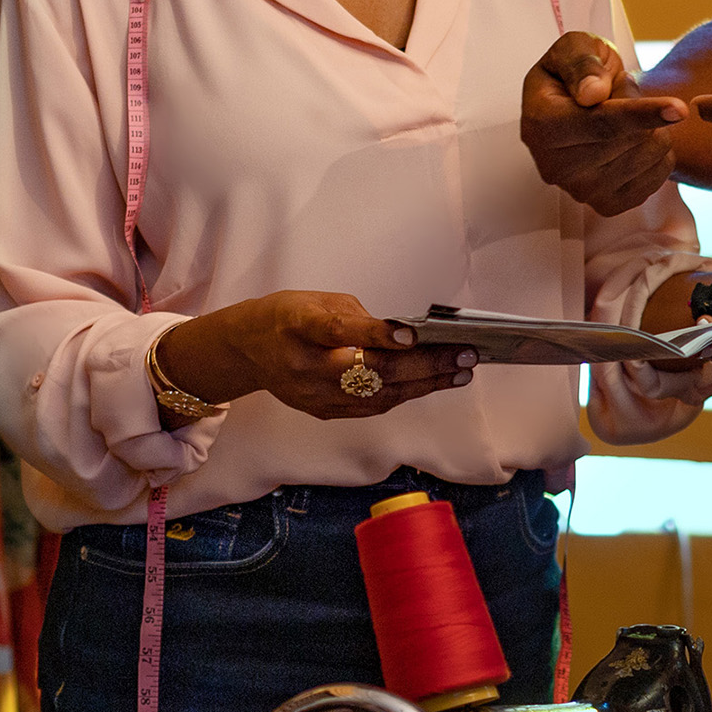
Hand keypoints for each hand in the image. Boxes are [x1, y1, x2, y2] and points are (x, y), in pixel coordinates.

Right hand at [157, 292, 475, 421]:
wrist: (246, 351)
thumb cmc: (287, 316)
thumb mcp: (316, 300)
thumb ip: (359, 318)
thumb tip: (407, 335)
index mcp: (298, 327)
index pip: (339, 333)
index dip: (376, 335)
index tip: (412, 334)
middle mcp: (306, 367)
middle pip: (371, 371)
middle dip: (425, 364)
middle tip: (465, 354)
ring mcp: (315, 396)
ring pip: (379, 394)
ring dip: (426, 383)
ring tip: (462, 370)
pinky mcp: (324, 411)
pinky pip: (372, 406)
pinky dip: (406, 394)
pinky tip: (434, 382)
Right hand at [522, 31, 687, 215]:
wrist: (576, 105)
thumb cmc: (576, 71)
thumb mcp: (574, 47)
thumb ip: (581, 63)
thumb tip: (592, 94)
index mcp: (541, 125)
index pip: (601, 123)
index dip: (642, 114)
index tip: (680, 108)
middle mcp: (555, 166)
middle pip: (631, 139)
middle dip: (641, 105)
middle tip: (619, 93)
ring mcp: (581, 191)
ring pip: (650, 155)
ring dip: (651, 127)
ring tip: (624, 116)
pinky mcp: (607, 205)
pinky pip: (659, 175)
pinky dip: (658, 152)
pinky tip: (635, 140)